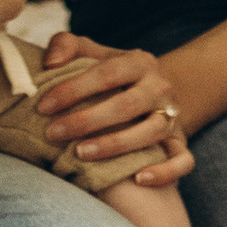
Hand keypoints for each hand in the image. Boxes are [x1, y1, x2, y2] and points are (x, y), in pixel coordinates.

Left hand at [33, 30, 193, 183]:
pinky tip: (138, 179)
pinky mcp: (180, 143)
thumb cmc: (108, 76)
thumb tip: (51, 63)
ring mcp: (173, 116)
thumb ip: (66, 46)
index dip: (73, 89)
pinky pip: (183, 160)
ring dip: (115, 145)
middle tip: (53, 133)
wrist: (150, 94)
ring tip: (80, 154)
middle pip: (126, 105)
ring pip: (152, 132)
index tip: (43, 106)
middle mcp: (160, 87)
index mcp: (139, 62)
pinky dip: (165, 171)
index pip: (107, 72)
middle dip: (86, 120)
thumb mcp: (90, 54)